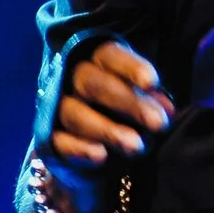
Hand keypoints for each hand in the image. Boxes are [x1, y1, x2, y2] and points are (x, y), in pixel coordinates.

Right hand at [47, 38, 171, 192]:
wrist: (89, 132)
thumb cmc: (120, 105)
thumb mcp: (138, 94)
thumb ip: (151, 99)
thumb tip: (165, 110)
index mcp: (95, 58)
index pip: (110, 56)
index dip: (130, 67)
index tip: (152, 83)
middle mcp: (70, 77)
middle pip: (93, 84)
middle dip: (127, 103)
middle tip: (158, 123)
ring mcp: (56, 106)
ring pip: (74, 113)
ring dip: (107, 129)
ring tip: (136, 146)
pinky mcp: (48, 134)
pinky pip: (58, 140)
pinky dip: (79, 148)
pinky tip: (101, 156)